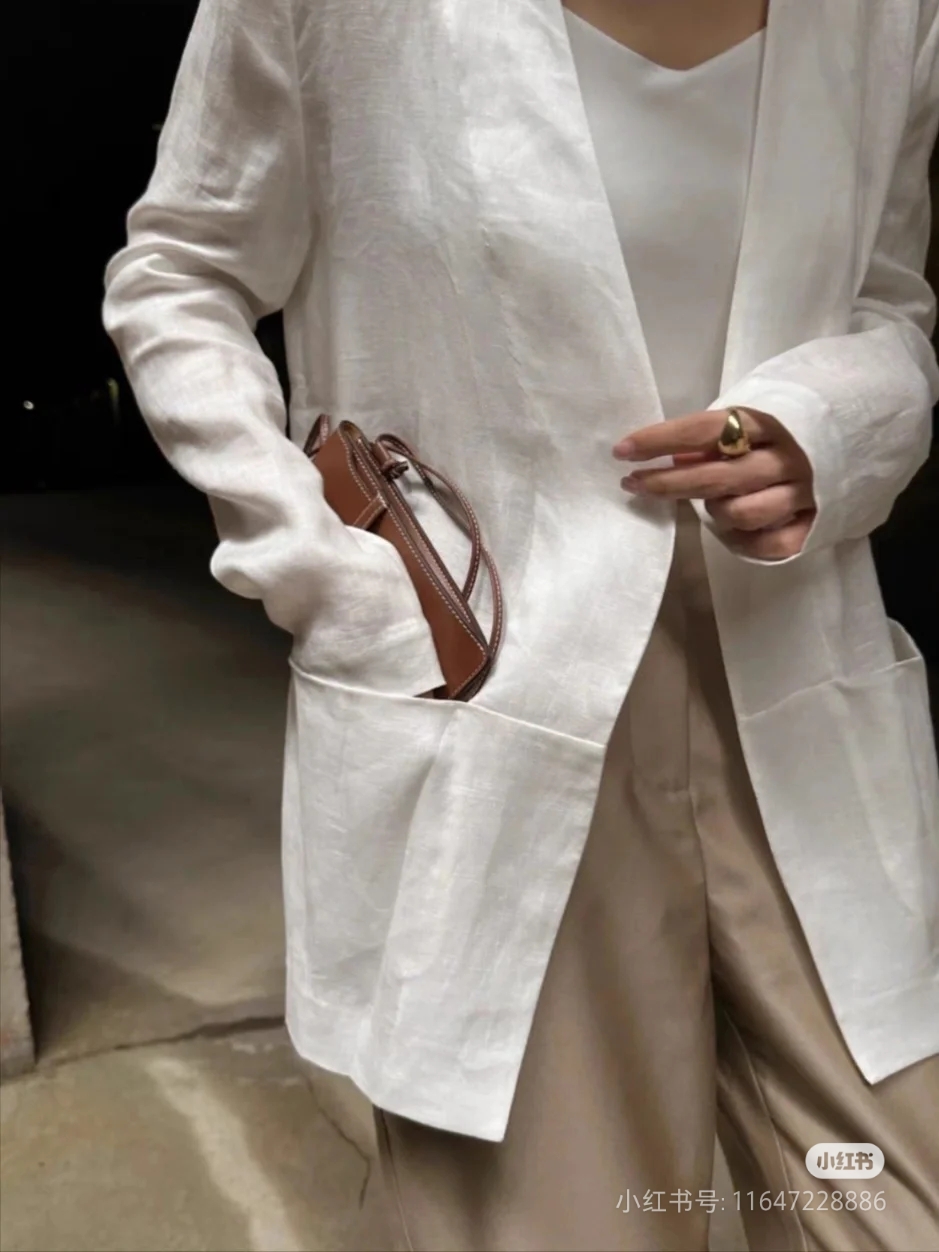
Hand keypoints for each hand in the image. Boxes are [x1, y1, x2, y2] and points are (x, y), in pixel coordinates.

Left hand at [613, 408, 816, 560]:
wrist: (867, 434)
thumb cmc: (790, 431)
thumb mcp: (755, 421)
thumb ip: (716, 437)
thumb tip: (671, 456)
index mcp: (769, 420)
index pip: (703, 430)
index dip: (660, 440)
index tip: (622, 450)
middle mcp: (787, 455)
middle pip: (715, 476)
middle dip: (667, 482)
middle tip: (633, 484)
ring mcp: (806, 491)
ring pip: (740, 513)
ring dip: (715, 512)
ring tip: (711, 506)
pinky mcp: (816, 524)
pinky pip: (767, 544)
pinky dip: (743, 541)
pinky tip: (736, 530)